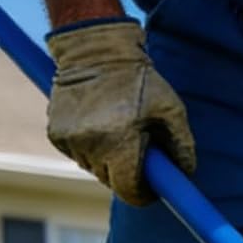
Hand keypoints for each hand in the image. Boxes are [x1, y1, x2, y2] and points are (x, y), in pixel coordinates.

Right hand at [45, 18, 194, 206]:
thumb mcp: (171, 108)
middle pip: (112, 182)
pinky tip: (99, 124)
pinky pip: (78, 155)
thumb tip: (186, 174)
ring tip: (119, 130)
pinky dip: (90, 148)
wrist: (95, 48)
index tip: (153, 189)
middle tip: (140, 152)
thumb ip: (182, 145)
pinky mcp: (55, 133)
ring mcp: (69, 140)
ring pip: (94, 169)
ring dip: (108, 160)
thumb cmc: (139, 79)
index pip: (129, 190)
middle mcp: (90, 144)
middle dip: (127, 175)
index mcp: (119, 141)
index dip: (143, 194)